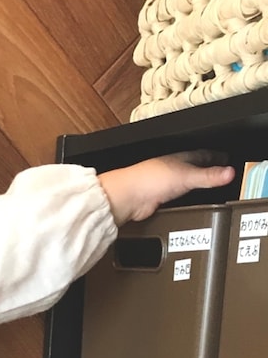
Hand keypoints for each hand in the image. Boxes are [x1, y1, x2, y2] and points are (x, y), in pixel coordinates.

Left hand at [99, 151, 234, 225]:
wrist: (128, 197)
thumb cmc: (150, 180)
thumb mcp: (186, 177)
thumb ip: (208, 176)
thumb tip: (229, 172)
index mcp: (179, 159)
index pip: (202, 155)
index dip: (215, 156)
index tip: (226, 158)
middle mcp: (171, 170)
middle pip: (193, 168)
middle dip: (206, 169)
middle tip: (219, 171)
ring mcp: (163, 185)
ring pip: (183, 182)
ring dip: (194, 184)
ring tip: (206, 187)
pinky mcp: (157, 200)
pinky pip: (175, 197)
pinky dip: (183, 199)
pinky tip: (186, 202)